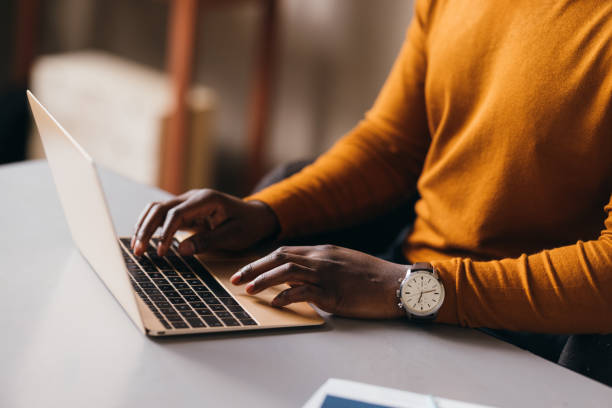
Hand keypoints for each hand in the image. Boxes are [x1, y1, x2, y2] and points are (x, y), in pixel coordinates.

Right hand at [131, 189, 278, 255]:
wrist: (256, 216)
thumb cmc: (248, 225)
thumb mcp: (233, 236)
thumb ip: (208, 241)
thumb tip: (181, 251)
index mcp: (207, 199)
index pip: (177, 213)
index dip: (165, 233)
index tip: (161, 253)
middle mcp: (193, 197)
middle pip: (160, 208)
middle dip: (146, 229)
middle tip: (138, 251)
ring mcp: (188, 202)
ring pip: (157, 209)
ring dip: (144, 227)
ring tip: (137, 248)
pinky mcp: (185, 210)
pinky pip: (163, 215)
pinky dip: (151, 226)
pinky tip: (144, 241)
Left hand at [230, 245, 407, 318]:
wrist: (398, 284)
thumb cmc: (373, 276)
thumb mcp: (344, 263)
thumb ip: (321, 266)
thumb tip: (299, 278)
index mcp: (323, 251)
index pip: (285, 252)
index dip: (262, 261)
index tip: (246, 270)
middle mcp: (322, 259)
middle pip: (279, 258)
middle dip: (254, 268)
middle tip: (235, 279)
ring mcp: (327, 275)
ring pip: (287, 272)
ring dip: (264, 281)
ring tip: (249, 290)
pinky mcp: (334, 293)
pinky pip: (304, 292)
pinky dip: (286, 296)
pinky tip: (276, 303)